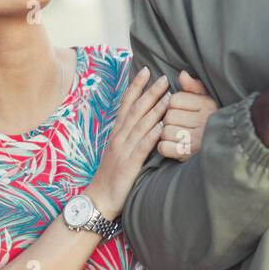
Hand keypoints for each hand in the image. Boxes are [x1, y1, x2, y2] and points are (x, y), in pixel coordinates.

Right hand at [84, 66, 170, 218]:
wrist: (98, 199)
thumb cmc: (111, 176)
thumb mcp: (118, 151)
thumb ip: (129, 135)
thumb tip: (143, 120)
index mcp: (116, 132)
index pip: (126, 103)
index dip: (136, 86)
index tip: (146, 70)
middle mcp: (119, 137)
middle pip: (135, 109)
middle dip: (150, 92)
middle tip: (164, 77)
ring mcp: (123, 150)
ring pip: (141, 125)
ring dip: (156, 109)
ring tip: (169, 96)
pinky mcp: (129, 164)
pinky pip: (143, 147)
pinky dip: (153, 135)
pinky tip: (163, 126)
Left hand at [160, 71, 218, 159]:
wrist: (226, 146)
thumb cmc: (210, 119)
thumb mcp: (207, 99)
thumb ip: (194, 86)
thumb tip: (182, 74)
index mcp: (206, 104)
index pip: (174, 100)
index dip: (172, 104)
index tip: (180, 109)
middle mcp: (202, 121)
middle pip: (168, 116)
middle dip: (169, 119)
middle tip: (178, 123)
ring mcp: (196, 140)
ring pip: (165, 132)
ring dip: (166, 134)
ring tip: (177, 134)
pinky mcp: (188, 155)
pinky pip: (164, 147)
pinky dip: (165, 147)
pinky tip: (173, 145)